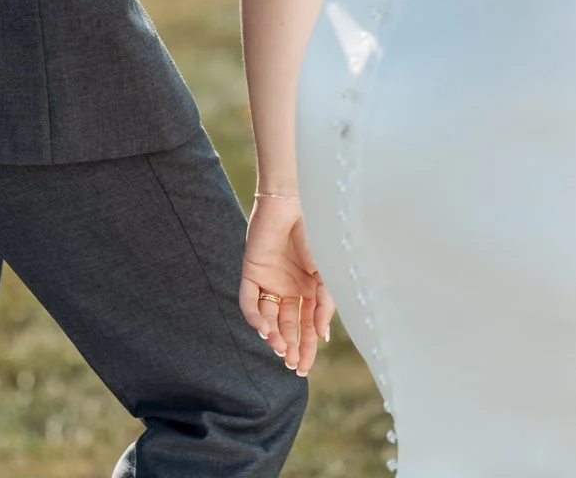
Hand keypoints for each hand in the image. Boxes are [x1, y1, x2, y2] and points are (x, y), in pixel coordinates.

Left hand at [239, 193, 333, 377]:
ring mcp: (270, 282)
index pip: (307, 327)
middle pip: (287, 326)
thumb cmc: (315, 236)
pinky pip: (249, 302)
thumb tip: (322, 335)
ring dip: (273, 335)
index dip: (307, 348)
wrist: (293, 205)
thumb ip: (324, 304)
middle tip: (292, 365)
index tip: (304, 370)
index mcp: (309, 290)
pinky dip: (255, 318)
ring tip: (280, 347)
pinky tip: (264, 329)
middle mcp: (289, 290)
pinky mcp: (252, 273)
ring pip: (268, 318)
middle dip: (290, 347)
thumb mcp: (326, 274)